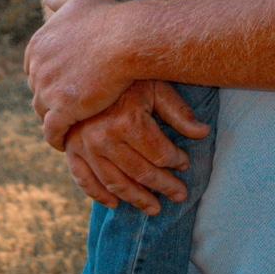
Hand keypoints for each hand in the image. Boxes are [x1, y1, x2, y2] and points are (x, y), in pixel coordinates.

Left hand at [25, 0, 134, 148]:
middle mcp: (36, 66)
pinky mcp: (61, 109)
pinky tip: (67, 143)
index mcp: (37, 44)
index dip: (49, 77)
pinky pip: (52, 131)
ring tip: (68, 128)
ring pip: (43, 113)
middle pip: (38, 91)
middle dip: (50, 99)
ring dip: (53, 120)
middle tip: (67, 109)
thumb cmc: (108, 17)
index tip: (63, 84)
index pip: (34, 68)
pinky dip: (57, 138)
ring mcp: (47, 89)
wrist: (125, 38)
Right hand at [64, 80, 209, 215]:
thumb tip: (204, 133)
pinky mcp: (70, 149)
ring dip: (136, 199)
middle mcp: (104, 137)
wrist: (84, 65)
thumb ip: (178, 111)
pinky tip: (115, 204)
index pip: (160, 153)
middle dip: (164, 186)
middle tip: (180, 195)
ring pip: (115, 182)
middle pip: (141, 172)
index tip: (185, 164)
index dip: (177, 161)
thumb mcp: (155, 85)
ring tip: (154, 208)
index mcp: (127, 120)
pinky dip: (100, 195)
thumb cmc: (126, 76)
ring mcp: (85, 146)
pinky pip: (85, 180)